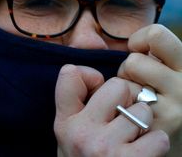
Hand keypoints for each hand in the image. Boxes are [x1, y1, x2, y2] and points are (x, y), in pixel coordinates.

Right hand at [54, 64, 168, 156]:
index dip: (89, 75)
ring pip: (142, 110)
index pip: (70, 74)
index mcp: (65, 122)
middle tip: (120, 116)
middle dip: (124, 98)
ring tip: (132, 137)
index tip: (97, 88)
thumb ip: (80, 104)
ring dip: (142, 123)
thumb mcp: (72, 134)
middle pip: (117, 85)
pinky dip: (156, 142)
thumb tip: (99, 76)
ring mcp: (105, 148)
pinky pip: (157, 135)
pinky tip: (144, 150)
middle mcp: (81, 133)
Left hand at [117, 24, 181, 146]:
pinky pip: (120, 110)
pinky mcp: (154, 133)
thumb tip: (111, 41)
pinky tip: (134, 119)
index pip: (156, 34)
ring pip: (123, 85)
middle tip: (138, 83)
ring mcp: (171, 112)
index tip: (139, 51)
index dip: (139, 40)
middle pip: (133, 61)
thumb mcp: (162, 67)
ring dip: (122, 91)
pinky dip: (119, 112)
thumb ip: (149, 52)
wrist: (163, 137)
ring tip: (134, 100)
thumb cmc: (158, 93)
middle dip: (127, 70)